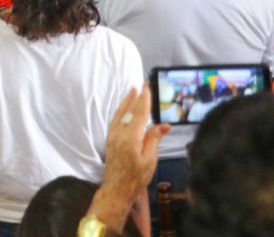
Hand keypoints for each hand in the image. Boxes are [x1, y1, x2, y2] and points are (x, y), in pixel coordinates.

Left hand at [89, 86, 169, 228]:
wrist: (116, 189)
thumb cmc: (136, 177)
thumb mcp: (150, 160)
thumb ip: (154, 139)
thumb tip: (163, 124)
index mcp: (130, 137)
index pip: (139, 113)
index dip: (144, 99)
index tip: (147, 86)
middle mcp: (119, 133)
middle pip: (129, 110)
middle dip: (136, 97)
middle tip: (143, 84)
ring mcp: (112, 136)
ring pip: (120, 114)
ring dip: (127, 101)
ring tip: (132, 91)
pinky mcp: (110, 139)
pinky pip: (115, 120)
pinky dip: (121, 111)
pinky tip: (125, 109)